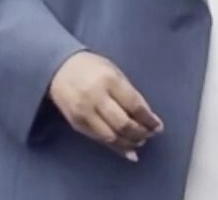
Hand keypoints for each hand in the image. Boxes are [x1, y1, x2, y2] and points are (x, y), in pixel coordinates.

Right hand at [48, 51, 162, 161]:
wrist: (59, 68)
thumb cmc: (93, 68)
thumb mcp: (114, 72)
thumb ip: (129, 93)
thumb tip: (146, 118)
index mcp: (109, 80)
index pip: (134, 105)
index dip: (148, 119)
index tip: (158, 126)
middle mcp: (96, 97)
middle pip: (123, 124)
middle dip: (140, 133)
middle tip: (149, 135)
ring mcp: (84, 112)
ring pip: (111, 137)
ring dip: (128, 143)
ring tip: (139, 141)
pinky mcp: (76, 124)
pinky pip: (99, 140)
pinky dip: (115, 147)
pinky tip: (126, 149)